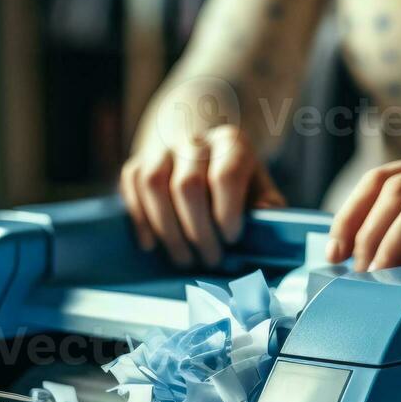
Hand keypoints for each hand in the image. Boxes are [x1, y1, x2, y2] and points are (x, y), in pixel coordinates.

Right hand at [121, 126, 285, 268]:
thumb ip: (269, 204)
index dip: (227, 213)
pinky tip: (152, 245)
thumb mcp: (260, 189)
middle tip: (210, 260)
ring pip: (154, 185)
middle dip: (198, 231)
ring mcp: (162, 150)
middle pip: (187, 185)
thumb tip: (266, 214)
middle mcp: (195, 141)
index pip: (225, 175)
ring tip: (184, 259)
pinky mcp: (138, 163)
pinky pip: (131, 186)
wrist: (204, 156)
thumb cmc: (237, 184)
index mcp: (232, 144)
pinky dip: (139, 219)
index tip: (232, 239)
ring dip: (168, 230)